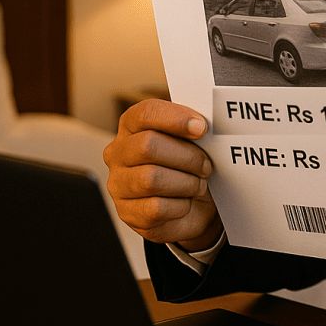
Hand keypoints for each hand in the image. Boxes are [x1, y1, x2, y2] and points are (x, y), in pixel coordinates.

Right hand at [103, 99, 222, 250]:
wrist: (193, 208)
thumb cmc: (188, 168)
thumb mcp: (192, 143)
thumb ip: (191, 129)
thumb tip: (200, 125)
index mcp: (132, 127)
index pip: (146, 113)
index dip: (175, 118)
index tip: (202, 128)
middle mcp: (118, 153)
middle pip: (148, 146)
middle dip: (187, 157)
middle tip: (206, 166)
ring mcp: (119, 184)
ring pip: (151, 178)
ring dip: (186, 183)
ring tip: (198, 185)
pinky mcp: (127, 212)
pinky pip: (156, 207)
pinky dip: (180, 206)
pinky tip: (186, 202)